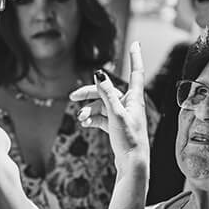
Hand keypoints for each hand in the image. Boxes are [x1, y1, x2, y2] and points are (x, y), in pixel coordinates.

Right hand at [70, 41, 149, 172]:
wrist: (132, 164)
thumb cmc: (129, 139)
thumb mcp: (115, 114)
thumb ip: (106, 93)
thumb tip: (99, 74)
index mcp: (134, 98)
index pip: (136, 72)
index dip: (135, 57)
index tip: (135, 44)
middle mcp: (129, 104)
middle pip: (106, 91)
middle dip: (89, 94)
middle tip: (72, 96)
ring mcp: (121, 115)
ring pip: (101, 105)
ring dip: (89, 110)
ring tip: (80, 119)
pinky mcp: (115, 126)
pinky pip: (101, 117)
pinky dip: (92, 118)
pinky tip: (84, 123)